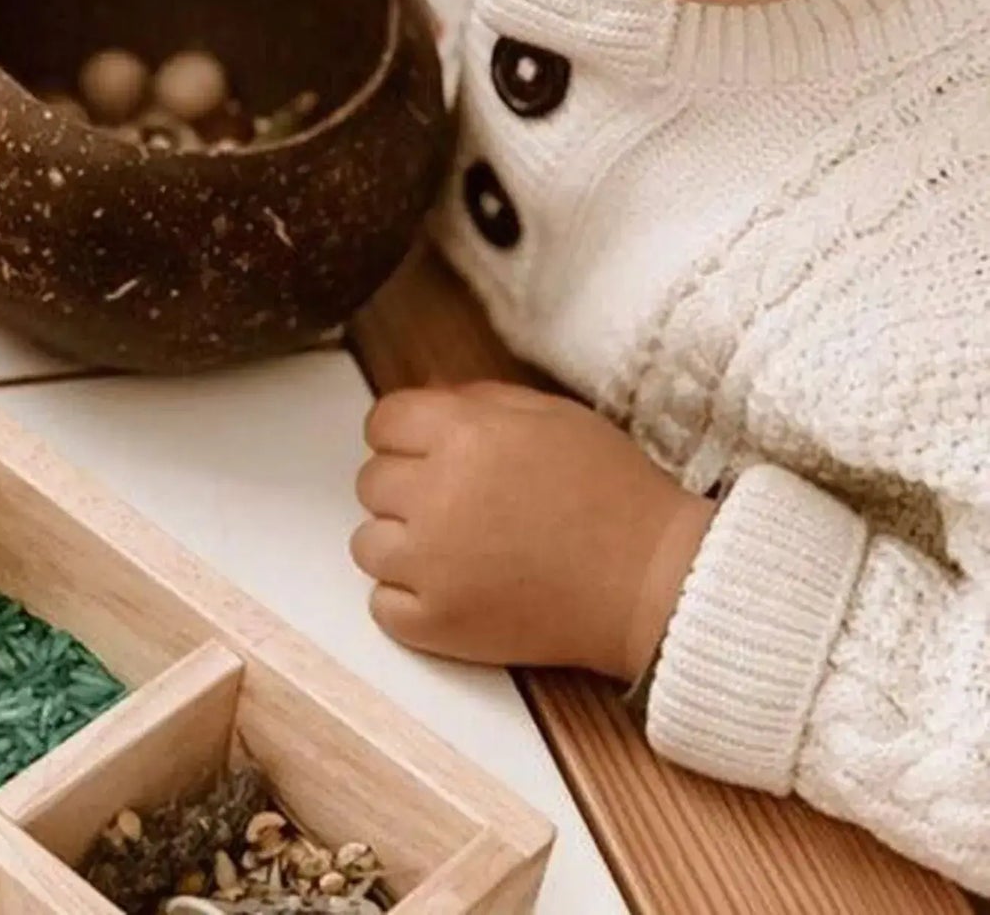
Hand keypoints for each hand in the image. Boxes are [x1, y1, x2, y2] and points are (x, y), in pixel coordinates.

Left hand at [351, 381, 715, 679]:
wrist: (654, 583)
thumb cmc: (612, 493)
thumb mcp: (550, 416)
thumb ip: (476, 399)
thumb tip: (423, 396)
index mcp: (463, 435)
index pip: (382, 422)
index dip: (405, 434)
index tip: (427, 452)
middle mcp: (436, 495)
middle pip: (370, 481)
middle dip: (406, 486)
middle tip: (457, 502)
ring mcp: (431, 564)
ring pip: (367, 543)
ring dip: (402, 543)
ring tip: (457, 549)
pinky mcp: (437, 624)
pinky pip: (381, 605)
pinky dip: (409, 600)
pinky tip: (455, 588)